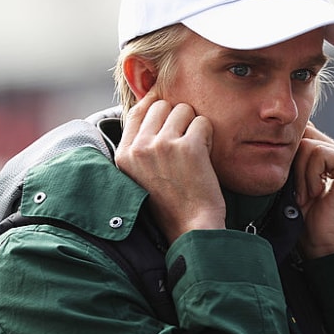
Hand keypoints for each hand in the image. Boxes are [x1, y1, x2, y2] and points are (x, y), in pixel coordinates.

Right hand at [114, 92, 225, 242]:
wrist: (191, 227)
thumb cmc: (172, 204)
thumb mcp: (141, 175)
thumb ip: (141, 146)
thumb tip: (150, 109)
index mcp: (124, 154)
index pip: (138, 110)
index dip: (157, 106)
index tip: (170, 114)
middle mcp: (140, 147)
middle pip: (163, 105)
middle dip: (178, 118)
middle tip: (186, 143)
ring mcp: (163, 145)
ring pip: (184, 110)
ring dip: (194, 126)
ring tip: (195, 152)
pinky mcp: (188, 147)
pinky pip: (203, 123)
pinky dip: (209, 136)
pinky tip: (205, 157)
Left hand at [293, 122, 333, 257]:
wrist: (319, 242)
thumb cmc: (300, 216)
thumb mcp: (290, 178)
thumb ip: (292, 154)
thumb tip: (281, 128)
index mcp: (330, 154)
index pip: (303, 133)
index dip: (290, 156)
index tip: (294, 186)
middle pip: (304, 136)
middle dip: (294, 165)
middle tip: (300, 193)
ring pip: (309, 145)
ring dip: (300, 175)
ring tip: (307, 196)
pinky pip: (319, 153)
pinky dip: (310, 175)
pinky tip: (316, 194)